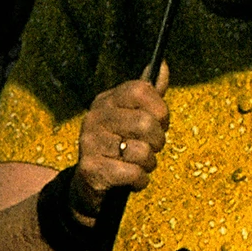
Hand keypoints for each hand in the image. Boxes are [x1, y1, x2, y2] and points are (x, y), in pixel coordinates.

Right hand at [68, 77, 168, 213]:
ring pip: (142, 152)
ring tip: (138, 165)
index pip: (141, 90)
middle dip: (158, 141)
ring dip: (149, 164)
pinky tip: (132, 180)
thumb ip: (149, 94)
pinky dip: (140, 181)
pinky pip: (133, 173)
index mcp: (106, 101)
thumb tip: (162, 64)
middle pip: (146, 123)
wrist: (89, 185)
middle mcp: (94, 118)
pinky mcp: (91, 169)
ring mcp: (89, 143)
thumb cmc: (118, 147)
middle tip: (151, 148)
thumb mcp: (131, 117)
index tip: (161, 121)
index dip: (160, 108)